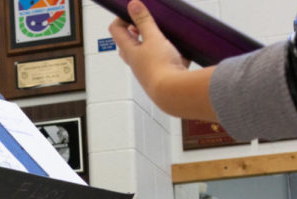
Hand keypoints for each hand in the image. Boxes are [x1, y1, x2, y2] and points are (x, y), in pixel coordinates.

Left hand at [107, 0, 216, 120]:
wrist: (172, 92)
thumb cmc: (161, 67)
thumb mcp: (153, 37)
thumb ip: (144, 21)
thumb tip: (133, 5)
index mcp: (129, 50)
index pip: (116, 30)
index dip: (122, 17)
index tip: (135, 10)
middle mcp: (135, 62)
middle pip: (128, 44)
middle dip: (136, 31)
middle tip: (147, 23)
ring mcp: (147, 70)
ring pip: (145, 53)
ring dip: (153, 42)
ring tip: (165, 35)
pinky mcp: (161, 75)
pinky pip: (162, 61)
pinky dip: (169, 54)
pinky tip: (180, 51)